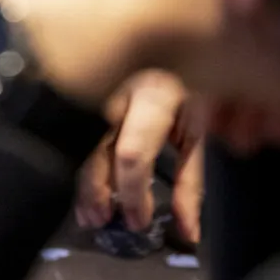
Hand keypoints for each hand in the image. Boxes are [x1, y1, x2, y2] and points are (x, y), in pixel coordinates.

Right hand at [74, 71, 203, 244]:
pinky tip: (82, 190)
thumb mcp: (197, 136)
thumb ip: (190, 184)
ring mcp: (101, 91)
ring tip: (88, 215)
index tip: (140, 221)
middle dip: (97, 189)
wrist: (181, 47)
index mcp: (152, 97)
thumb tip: (189, 233)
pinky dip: (82, 164)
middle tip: (101, 221)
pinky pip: (82, 134)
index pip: (132, 154)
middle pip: (98, 148)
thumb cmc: (192, 90)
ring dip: (83, 182)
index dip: (133, 193)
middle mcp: (119, 94)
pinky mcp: (91, 93)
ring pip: (83, 142)